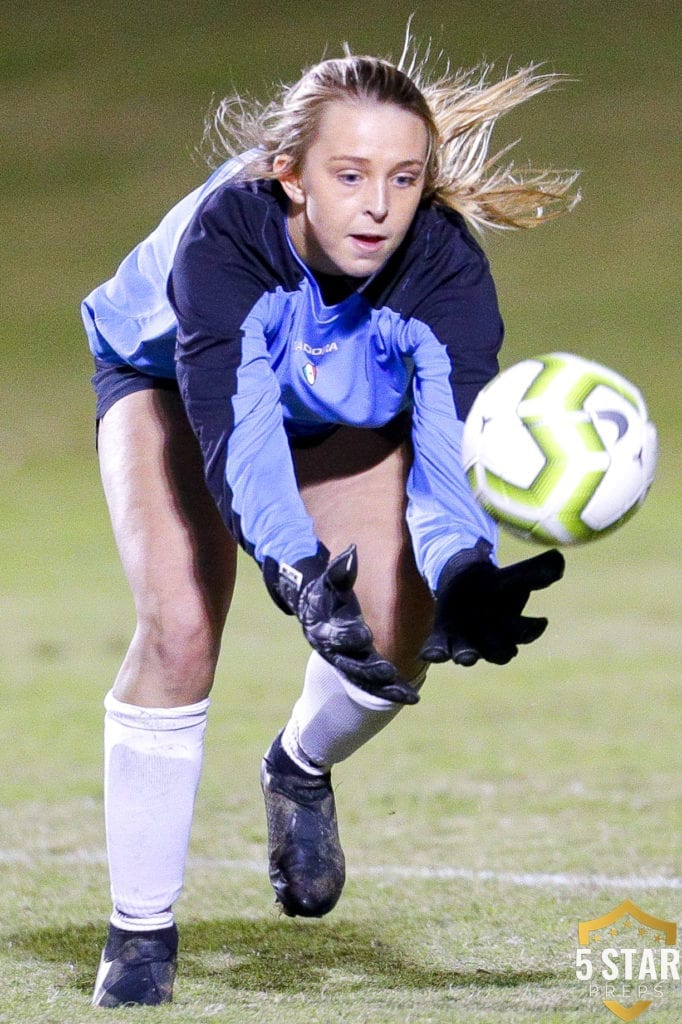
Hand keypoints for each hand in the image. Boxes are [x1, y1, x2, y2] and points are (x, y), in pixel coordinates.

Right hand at [265, 545, 418, 704]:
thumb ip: (340, 571)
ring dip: (384, 686)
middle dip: (370, 669)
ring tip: (406, 691)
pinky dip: (393, 692)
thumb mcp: (330, 583)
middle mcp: (334, 652)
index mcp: (325, 629)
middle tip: (389, 671)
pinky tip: (412, 696)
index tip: (364, 636)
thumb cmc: (328, 594)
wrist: (319, 614)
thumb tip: (351, 553)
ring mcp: (347, 666)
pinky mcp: (360, 675)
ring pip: (365, 680)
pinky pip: (376, 688)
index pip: (336, 635)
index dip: (348, 636)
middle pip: (351, 664)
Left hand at [420, 540, 564, 666]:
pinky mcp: (443, 637)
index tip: (541, 621)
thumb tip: (559, 559)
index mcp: (511, 627)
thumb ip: (533, 571)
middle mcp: (490, 641)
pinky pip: (439, 649)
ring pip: (469, 654)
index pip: (525, 632)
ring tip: (466, 657)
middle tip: (504, 652)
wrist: (464, 586)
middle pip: (499, 653)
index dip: (533, 628)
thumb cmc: (494, 586)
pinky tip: (431, 652)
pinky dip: (436, 651)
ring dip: (467, 655)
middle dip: (500, 651)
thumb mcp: (512, 576)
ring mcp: (466, 642)